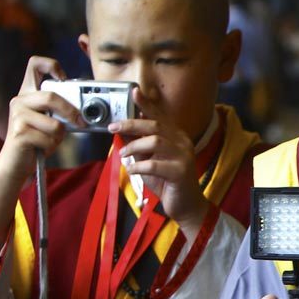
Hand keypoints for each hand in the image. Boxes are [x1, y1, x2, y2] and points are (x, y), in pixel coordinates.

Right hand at [0, 56, 77, 185]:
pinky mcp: (19, 132)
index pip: (34, 64)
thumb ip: (60, 111)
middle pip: (52, 96)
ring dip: (59, 136)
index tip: (64, 78)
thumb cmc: (37, 141)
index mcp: (27, 93)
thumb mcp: (49, 121)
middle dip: (72, 112)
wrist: (15, 163)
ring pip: (55, 123)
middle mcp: (19, 100)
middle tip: (81, 123)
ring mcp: (17, 115)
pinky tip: (41, 148)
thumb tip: (84, 112)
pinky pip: (49, 138)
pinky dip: (51, 146)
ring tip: (49, 140)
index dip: (51, 65)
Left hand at [111, 88, 208, 234]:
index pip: (160, 116)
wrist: (185, 206)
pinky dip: (138, 166)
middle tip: (113, 127)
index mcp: (177, 137)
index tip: (133, 92)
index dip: (146, 104)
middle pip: (156, 125)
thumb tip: (122, 130)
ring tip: (123, 154)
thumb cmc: (166, 182)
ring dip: (134, 146)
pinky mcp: (181, 172)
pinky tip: (131, 170)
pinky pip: (154, 164)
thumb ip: (139, 145)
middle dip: (131, 124)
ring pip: (155, 141)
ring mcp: (184, 156)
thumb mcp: (148, 159)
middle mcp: (183, 142)